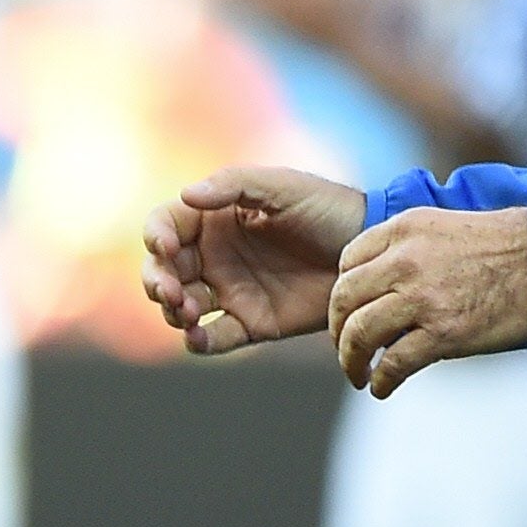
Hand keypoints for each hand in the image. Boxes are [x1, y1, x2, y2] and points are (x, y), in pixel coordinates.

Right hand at [143, 166, 364, 354]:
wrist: (369, 254)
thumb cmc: (327, 209)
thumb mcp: (282, 186)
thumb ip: (233, 185)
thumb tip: (185, 194)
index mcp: (214, 218)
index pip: (166, 226)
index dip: (156, 236)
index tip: (166, 246)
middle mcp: (214, 256)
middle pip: (163, 270)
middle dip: (156, 281)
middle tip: (170, 290)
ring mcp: (230, 291)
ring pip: (180, 307)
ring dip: (172, 311)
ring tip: (188, 311)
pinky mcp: (249, 323)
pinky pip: (212, 338)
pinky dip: (197, 341)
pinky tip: (197, 336)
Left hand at [328, 206, 526, 397]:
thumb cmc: (503, 247)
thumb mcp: (442, 227)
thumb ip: (404, 248)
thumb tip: (375, 284)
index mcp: (403, 229)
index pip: (347, 263)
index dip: (342, 293)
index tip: (347, 312)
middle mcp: (405, 260)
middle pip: (343, 300)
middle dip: (338, 330)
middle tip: (345, 348)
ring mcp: (422, 297)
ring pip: (359, 334)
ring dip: (351, 361)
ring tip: (357, 374)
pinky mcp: (443, 332)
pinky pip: (393, 364)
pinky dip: (381, 381)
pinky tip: (382, 388)